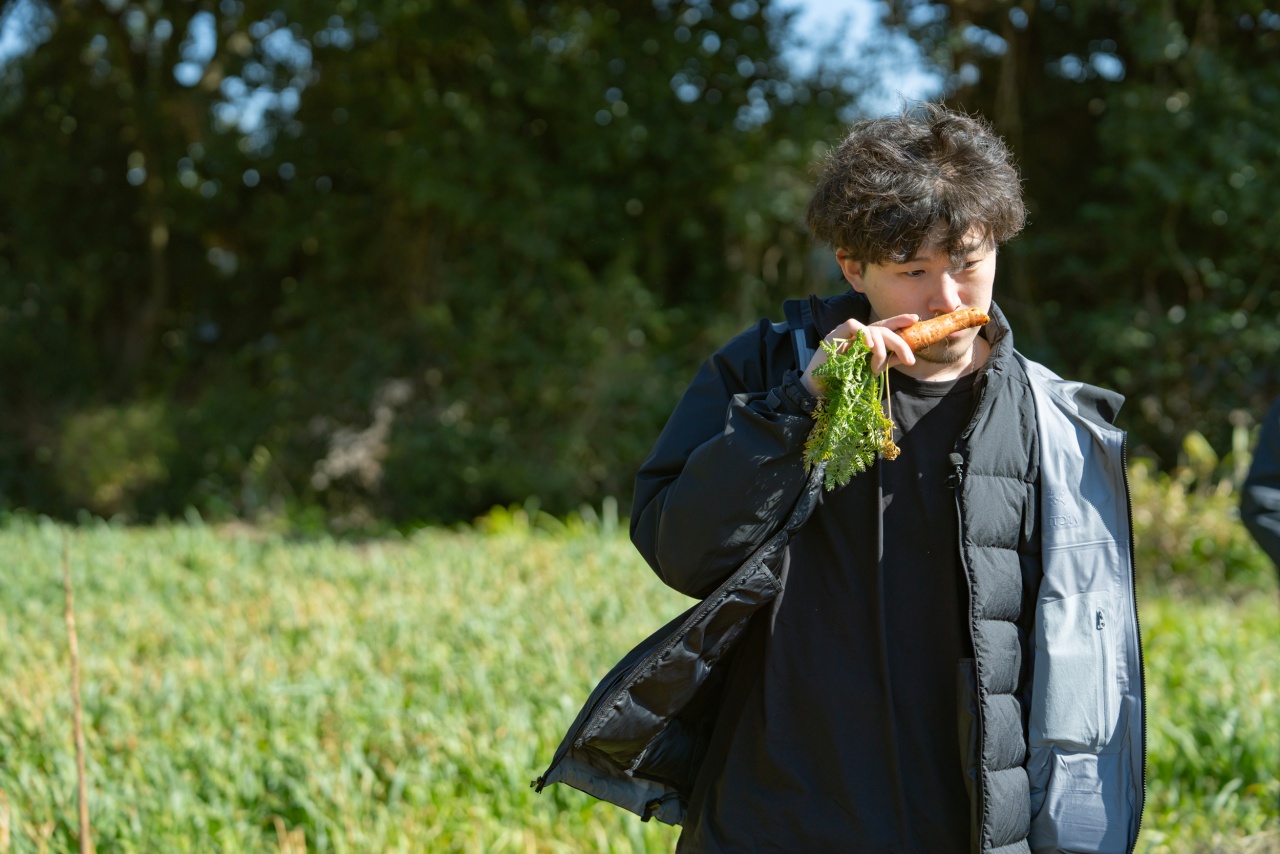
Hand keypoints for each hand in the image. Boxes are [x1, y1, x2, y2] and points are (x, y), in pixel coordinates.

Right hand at [801, 314, 918, 397]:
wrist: (817, 388)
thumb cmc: (841, 381)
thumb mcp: (868, 371)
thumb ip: (885, 362)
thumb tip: (905, 357)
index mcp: (866, 341)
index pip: (885, 327)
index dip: (899, 321)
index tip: (916, 320)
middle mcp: (858, 334)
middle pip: (883, 329)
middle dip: (899, 343)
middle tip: (910, 360)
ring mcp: (846, 333)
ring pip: (872, 329)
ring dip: (880, 349)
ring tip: (876, 367)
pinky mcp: (835, 333)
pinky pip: (853, 325)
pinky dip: (863, 334)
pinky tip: (868, 346)